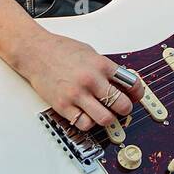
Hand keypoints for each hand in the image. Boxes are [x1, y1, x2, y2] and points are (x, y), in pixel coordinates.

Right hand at [16, 31, 144, 131]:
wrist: (35, 52)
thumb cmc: (61, 50)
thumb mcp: (91, 53)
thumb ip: (106, 69)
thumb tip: (122, 83)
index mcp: (101, 65)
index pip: (131, 83)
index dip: (137, 93)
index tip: (135, 96)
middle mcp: (91, 80)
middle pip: (122, 104)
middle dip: (125, 109)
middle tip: (121, 108)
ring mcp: (77, 94)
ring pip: (105, 119)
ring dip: (108, 119)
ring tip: (104, 113)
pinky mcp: (63, 106)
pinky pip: (84, 124)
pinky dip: (88, 122)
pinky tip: (87, 115)